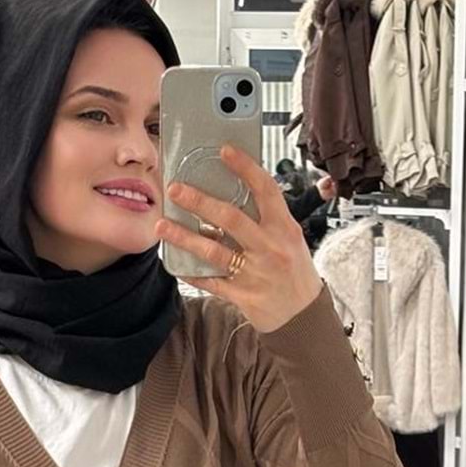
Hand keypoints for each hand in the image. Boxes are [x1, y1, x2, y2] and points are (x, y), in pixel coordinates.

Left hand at [158, 146, 324, 333]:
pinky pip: (212, 282)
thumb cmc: (295, 271)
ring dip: (184, 237)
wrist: (304, 315)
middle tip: (175, 189)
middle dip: (200, 201)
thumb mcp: (290, 238)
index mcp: (284, 228)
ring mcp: (255, 273)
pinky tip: (175, 262)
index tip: (224, 150)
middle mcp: (270, 248)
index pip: (265, 190)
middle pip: (231, 218)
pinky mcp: (243, 295)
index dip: (245, 168)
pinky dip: (192, 273)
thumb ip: (268, 217)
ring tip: (162, 225)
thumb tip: (238, 189)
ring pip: (214, 251)